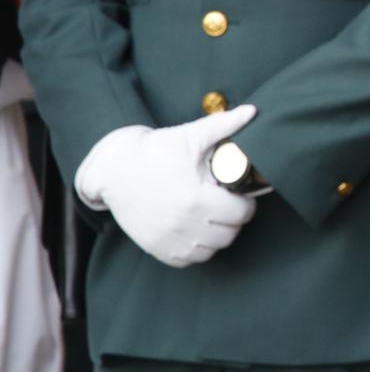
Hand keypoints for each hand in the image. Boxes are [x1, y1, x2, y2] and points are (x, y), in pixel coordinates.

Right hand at [75, 106, 259, 268]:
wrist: (114, 169)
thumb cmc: (155, 151)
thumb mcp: (190, 135)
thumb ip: (225, 125)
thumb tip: (253, 110)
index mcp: (196, 198)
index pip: (241, 213)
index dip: (247, 203)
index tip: (240, 194)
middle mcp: (182, 224)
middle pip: (229, 234)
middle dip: (234, 219)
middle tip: (230, 205)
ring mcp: (167, 239)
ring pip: (210, 251)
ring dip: (217, 236)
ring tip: (215, 218)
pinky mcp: (154, 247)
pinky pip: (187, 260)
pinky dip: (196, 250)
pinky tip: (196, 231)